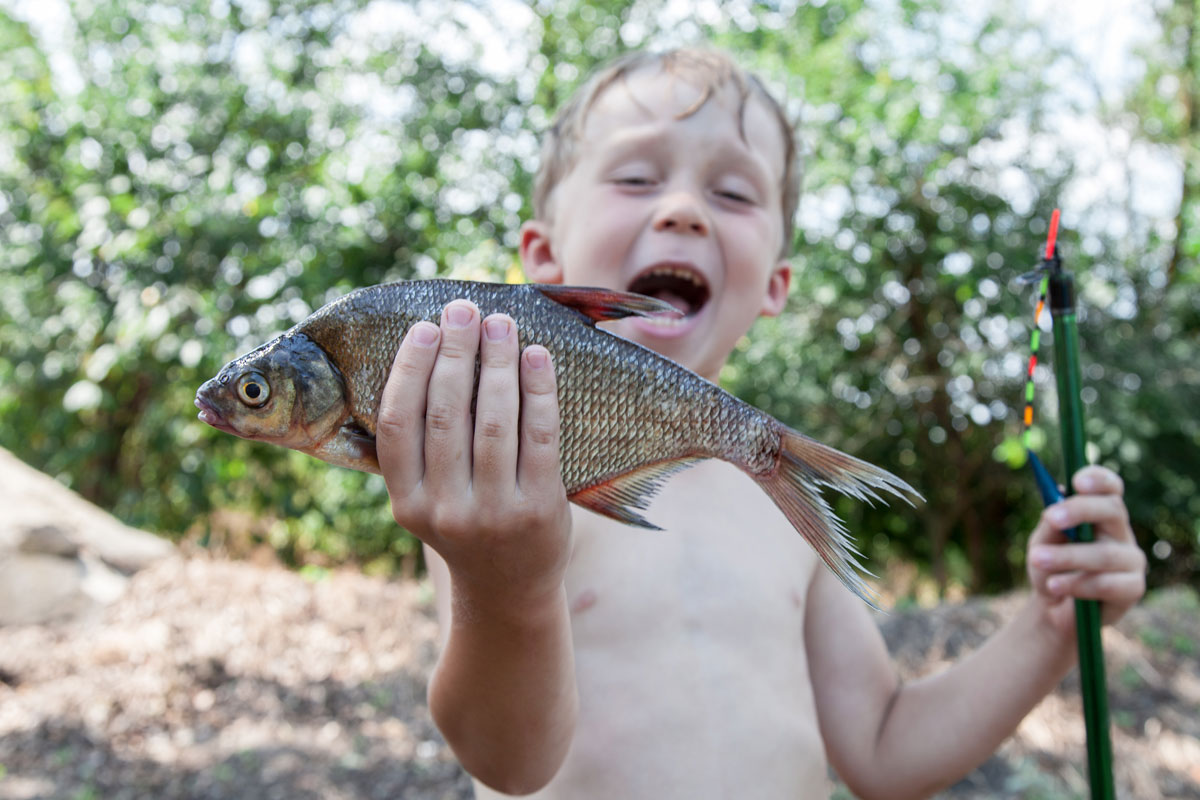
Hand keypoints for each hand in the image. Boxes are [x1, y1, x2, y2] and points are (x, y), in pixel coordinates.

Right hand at [376, 299, 572, 608]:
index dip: (410, 369)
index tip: (425, 327)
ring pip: (495, 420)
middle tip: (466, 309)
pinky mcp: (539, 509)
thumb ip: (419, 447)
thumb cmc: (465, 526)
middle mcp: (445, 510)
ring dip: (499, 362)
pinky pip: (539, 435)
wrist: (509, 590)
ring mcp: (494, 512)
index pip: (398, 423)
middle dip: (457, 351)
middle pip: (447, 413)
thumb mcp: (426, 499)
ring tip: (503, 322)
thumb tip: (422, 355)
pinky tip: (538, 356)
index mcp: (406, 503)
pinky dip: (538, 390)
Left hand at [1026, 465, 1145, 631]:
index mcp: (1099, 513)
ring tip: (1037, 559)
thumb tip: (1058, 499)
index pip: (1110, 487)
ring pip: (1105, 553)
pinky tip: (1054, 586)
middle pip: (1112, 510)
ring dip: (1067, 556)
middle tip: (1051, 518)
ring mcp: (1131, 560)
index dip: (1098, 479)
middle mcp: (1120, 532)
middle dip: (1080, 511)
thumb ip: (1050, 523)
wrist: (1053, 609)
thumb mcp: (1041, 542)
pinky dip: (1076, 584)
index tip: (1077, 481)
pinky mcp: (1133, 588)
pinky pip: (1107, 584)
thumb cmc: (1050, 567)